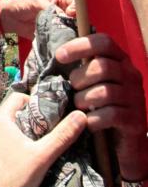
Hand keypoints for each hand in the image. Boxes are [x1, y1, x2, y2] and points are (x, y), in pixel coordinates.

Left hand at [0, 0, 75, 38]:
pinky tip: (63, 45)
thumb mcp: (36, 2)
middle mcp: (65, 11)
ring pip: (73, 30)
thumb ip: (50, 8)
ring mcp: (61, 24)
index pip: (76, 4)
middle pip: (78, 19)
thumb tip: (64, 17)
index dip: (76, 9)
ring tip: (67, 38)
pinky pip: (65, 39)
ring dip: (71, 34)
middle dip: (76, 24)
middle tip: (71, 29)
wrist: (12, 18)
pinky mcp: (57, 35)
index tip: (70, 14)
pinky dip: (65, 42)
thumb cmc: (23, 4)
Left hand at [0, 91, 86, 186]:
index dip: (32, 103)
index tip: (43, 118)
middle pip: (6, 117)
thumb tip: (80, 116)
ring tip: (21, 156)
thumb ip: (62, 135)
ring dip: (7, 139)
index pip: (17, 98)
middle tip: (37, 140)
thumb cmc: (15, 180)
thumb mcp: (43, 157)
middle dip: (22, 124)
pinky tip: (5, 168)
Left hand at [56, 32, 147, 180]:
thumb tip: (50, 52)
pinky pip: (111, 115)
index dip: (80, 46)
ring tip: (78, 106)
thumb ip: (79, 67)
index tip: (59, 56)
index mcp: (120, 60)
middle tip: (72, 88)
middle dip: (80, 78)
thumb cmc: (99, 107)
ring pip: (105, 92)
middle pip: (103, 67)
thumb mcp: (91, 83)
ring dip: (84, 100)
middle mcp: (132, 75)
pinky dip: (94, 119)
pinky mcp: (135, 120)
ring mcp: (136, 98)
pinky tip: (88, 122)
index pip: (104, 42)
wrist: (122, 144)